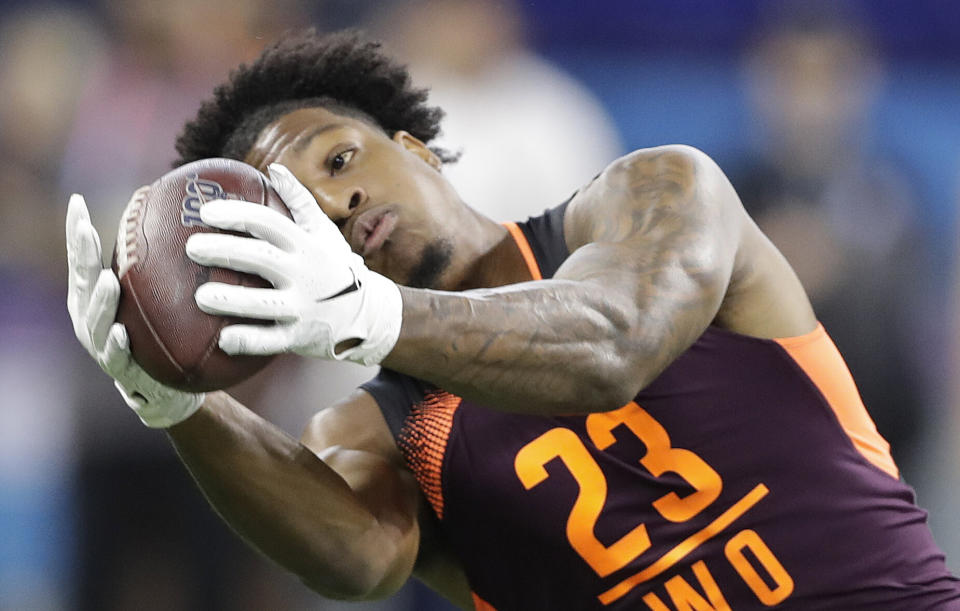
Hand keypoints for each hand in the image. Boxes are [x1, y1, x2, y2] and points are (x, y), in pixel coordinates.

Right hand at [67, 192, 204, 427]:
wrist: (169, 392)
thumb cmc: (161, 335)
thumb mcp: (161, 300)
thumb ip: (163, 269)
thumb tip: (189, 217)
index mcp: (97, 297)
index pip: (84, 259)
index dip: (77, 232)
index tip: (77, 202)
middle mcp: (92, 319)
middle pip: (82, 283)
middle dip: (81, 257)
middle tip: (86, 231)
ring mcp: (103, 347)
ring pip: (94, 322)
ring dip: (100, 302)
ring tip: (108, 281)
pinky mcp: (122, 373)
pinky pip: (117, 358)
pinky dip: (117, 346)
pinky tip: (122, 333)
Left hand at [186, 163, 401, 365]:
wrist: (369, 314)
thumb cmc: (336, 267)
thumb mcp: (323, 232)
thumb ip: (299, 201)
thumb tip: (275, 168)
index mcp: (305, 245)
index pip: (269, 223)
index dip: (238, 215)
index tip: (207, 212)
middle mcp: (305, 274)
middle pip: (261, 258)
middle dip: (226, 251)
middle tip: (192, 248)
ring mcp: (303, 307)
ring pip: (265, 304)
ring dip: (233, 301)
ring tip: (201, 297)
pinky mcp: (300, 337)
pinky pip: (272, 341)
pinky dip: (250, 341)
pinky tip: (224, 339)